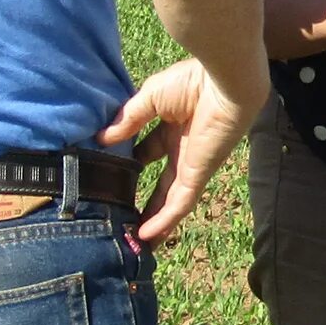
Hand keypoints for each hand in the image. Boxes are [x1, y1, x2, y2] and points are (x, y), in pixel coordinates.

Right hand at [101, 57, 259, 245]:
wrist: (222, 83)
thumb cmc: (191, 83)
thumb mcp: (149, 99)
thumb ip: (129, 120)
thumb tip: (103, 139)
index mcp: (170, 129)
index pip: (146, 153)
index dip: (128, 165)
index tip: (107, 177)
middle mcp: (181, 151)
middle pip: (161, 185)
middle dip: (145, 203)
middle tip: (125, 219)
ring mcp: (190, 165)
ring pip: (170, 202)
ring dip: (154, 221)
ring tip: (135, 241)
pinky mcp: (198, 175)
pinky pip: (180, 203)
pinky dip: (164, 220)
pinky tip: (147, 236)